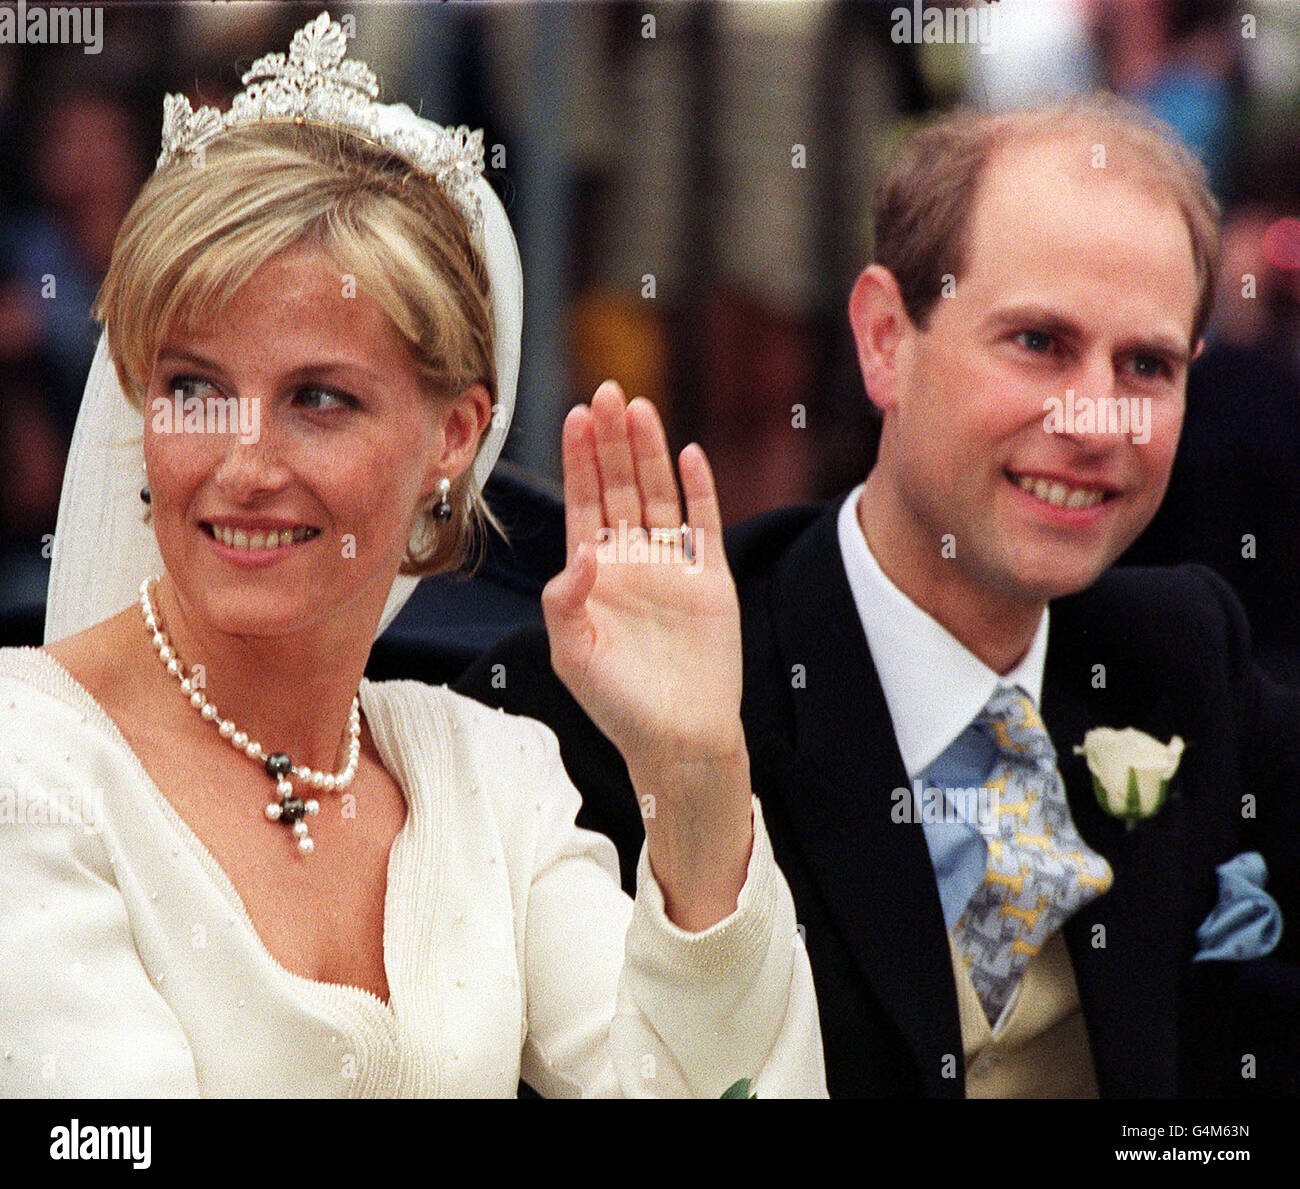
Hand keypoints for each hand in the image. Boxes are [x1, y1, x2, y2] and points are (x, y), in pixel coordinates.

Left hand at [542, 382, 751, 927]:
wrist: (679, 738)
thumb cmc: (617, 703)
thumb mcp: (572, 654)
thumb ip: (566, 600)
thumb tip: (581, 550)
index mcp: (592, 574)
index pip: (583, 503)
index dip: (580, 460)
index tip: (576, 416)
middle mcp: (630, 561)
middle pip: (620, 487)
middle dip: (613, 441)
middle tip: (608, 391)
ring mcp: (671, 567)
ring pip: (659, 496)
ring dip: (650, 453)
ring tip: (641, 408)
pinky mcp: (710, 579)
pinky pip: (705, 524)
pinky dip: (699, 490)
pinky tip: (690, 456)